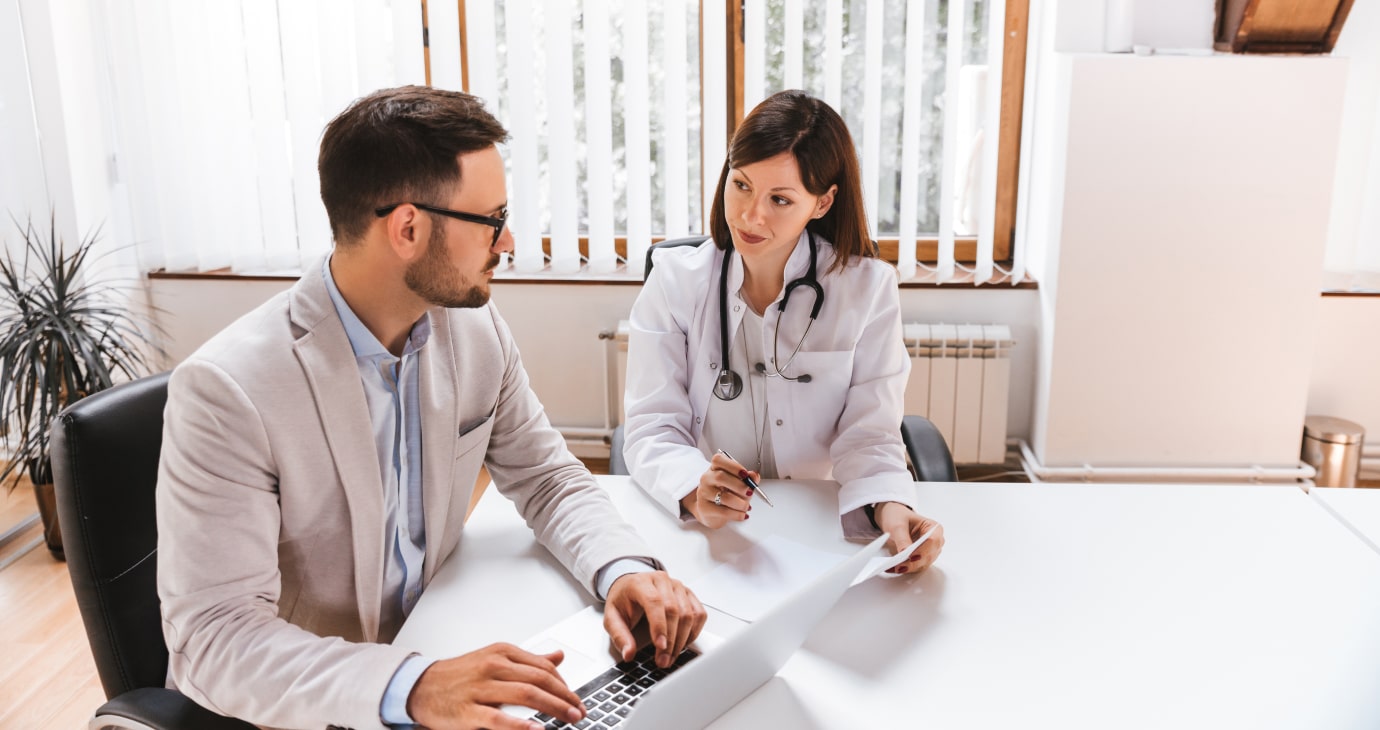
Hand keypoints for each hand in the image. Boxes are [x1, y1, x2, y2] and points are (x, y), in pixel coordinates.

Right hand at [406, 643, 584, 729]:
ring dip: (553, 707)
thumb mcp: (494, 659)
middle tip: (579, 710)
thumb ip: (528, 660)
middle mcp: (493, 666)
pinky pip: (499, 719)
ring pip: (526, 694)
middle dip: (565, 696)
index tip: (575, 698)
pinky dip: (520, 726)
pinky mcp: (468, 711)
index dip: (565, 683)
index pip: (543, 666)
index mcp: (502, 652)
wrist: (420, 686)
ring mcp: (480, 688)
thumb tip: (559, 655)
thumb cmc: (459, 675)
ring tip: (569, 718)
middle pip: (540, 679)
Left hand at [604, 571, 707, 668]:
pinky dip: (693, 632)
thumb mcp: (612, 617)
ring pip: (689, 614)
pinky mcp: (688, 594)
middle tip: (663, 660)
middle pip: (674, 610)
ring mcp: (678, 586)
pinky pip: (699, 614)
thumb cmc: (623, 600)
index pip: (654, 601)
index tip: (659, 647)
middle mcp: (662, 581)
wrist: (631, 586)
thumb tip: (628, 653)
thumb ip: (619, 635)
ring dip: (682, 640)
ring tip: (671, 656)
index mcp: (640, 583)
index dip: (659, 625)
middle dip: (671, 640)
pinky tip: (682, 643)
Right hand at [679, 452, 757, 527]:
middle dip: (739, 486)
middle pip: (720, 477)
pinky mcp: (704, 508)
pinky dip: (737, 514)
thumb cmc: (726, 494)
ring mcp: (703, 493)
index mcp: (715, 468)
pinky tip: (742, 514)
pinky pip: (723, 511)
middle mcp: (706, 478)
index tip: (745, 474)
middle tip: (749, 492)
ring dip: (740, 503)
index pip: (719, 460)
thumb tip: (754, 476)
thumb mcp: (739, 485)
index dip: (733, 466)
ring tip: (746, 506)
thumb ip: (748, 479)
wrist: (712, 512)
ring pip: (724, 497)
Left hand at [874, 502, 944, 573]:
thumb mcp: (898, 525)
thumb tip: (905, 553)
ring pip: (922, 564)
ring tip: (893, 568)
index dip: (923, 550)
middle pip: (928, 556)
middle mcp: (935, 542)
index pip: (933, 541)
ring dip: (908, 568)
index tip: (911, 557)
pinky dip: (905, 568)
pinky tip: (894, 568)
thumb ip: (902, 539)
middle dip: (914, 563)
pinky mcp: (921, 560)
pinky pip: (915, 567)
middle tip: (899, 565)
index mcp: (934, 528)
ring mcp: (929, 552)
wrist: (893, 518)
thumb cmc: (898, 517)